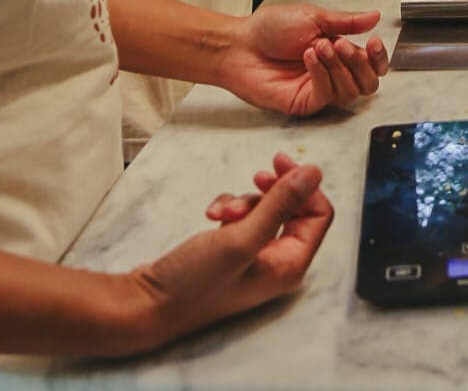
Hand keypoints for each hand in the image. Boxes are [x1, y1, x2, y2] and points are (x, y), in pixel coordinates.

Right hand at [122, 155, 332, 352]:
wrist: (147, 304)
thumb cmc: (194, 282)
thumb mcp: (240, 238)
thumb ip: (280, 204)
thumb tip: (315, 173)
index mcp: (290, 265)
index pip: (319, 214)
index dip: (303, 185)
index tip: (280, 163)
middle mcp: (277, 263)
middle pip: (293, 208)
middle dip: (270, 192)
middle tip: (255, 176)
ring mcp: (255, 259)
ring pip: (265, 210)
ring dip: (244, 201)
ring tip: (221, 213)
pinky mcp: (233, 253)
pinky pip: (243, 219)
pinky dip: (228, 210)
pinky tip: (211, 216)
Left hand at [218, 3, 389, 116]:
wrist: (241, 44)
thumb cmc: (270, 28)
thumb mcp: (313, 17)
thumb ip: (346, 21)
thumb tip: (374, 16)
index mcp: (339, 50)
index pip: (371, 63)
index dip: (379, 57)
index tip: (374, 42)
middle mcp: (333, 72)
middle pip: (368, 83)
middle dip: (360, 63)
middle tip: (341, 44)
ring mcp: (320, 89)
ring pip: (351, 91)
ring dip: (338, 66)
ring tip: (319, 46)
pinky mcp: (305, 102)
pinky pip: (327, 95)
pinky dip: (322, 74)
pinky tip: (310, 57)